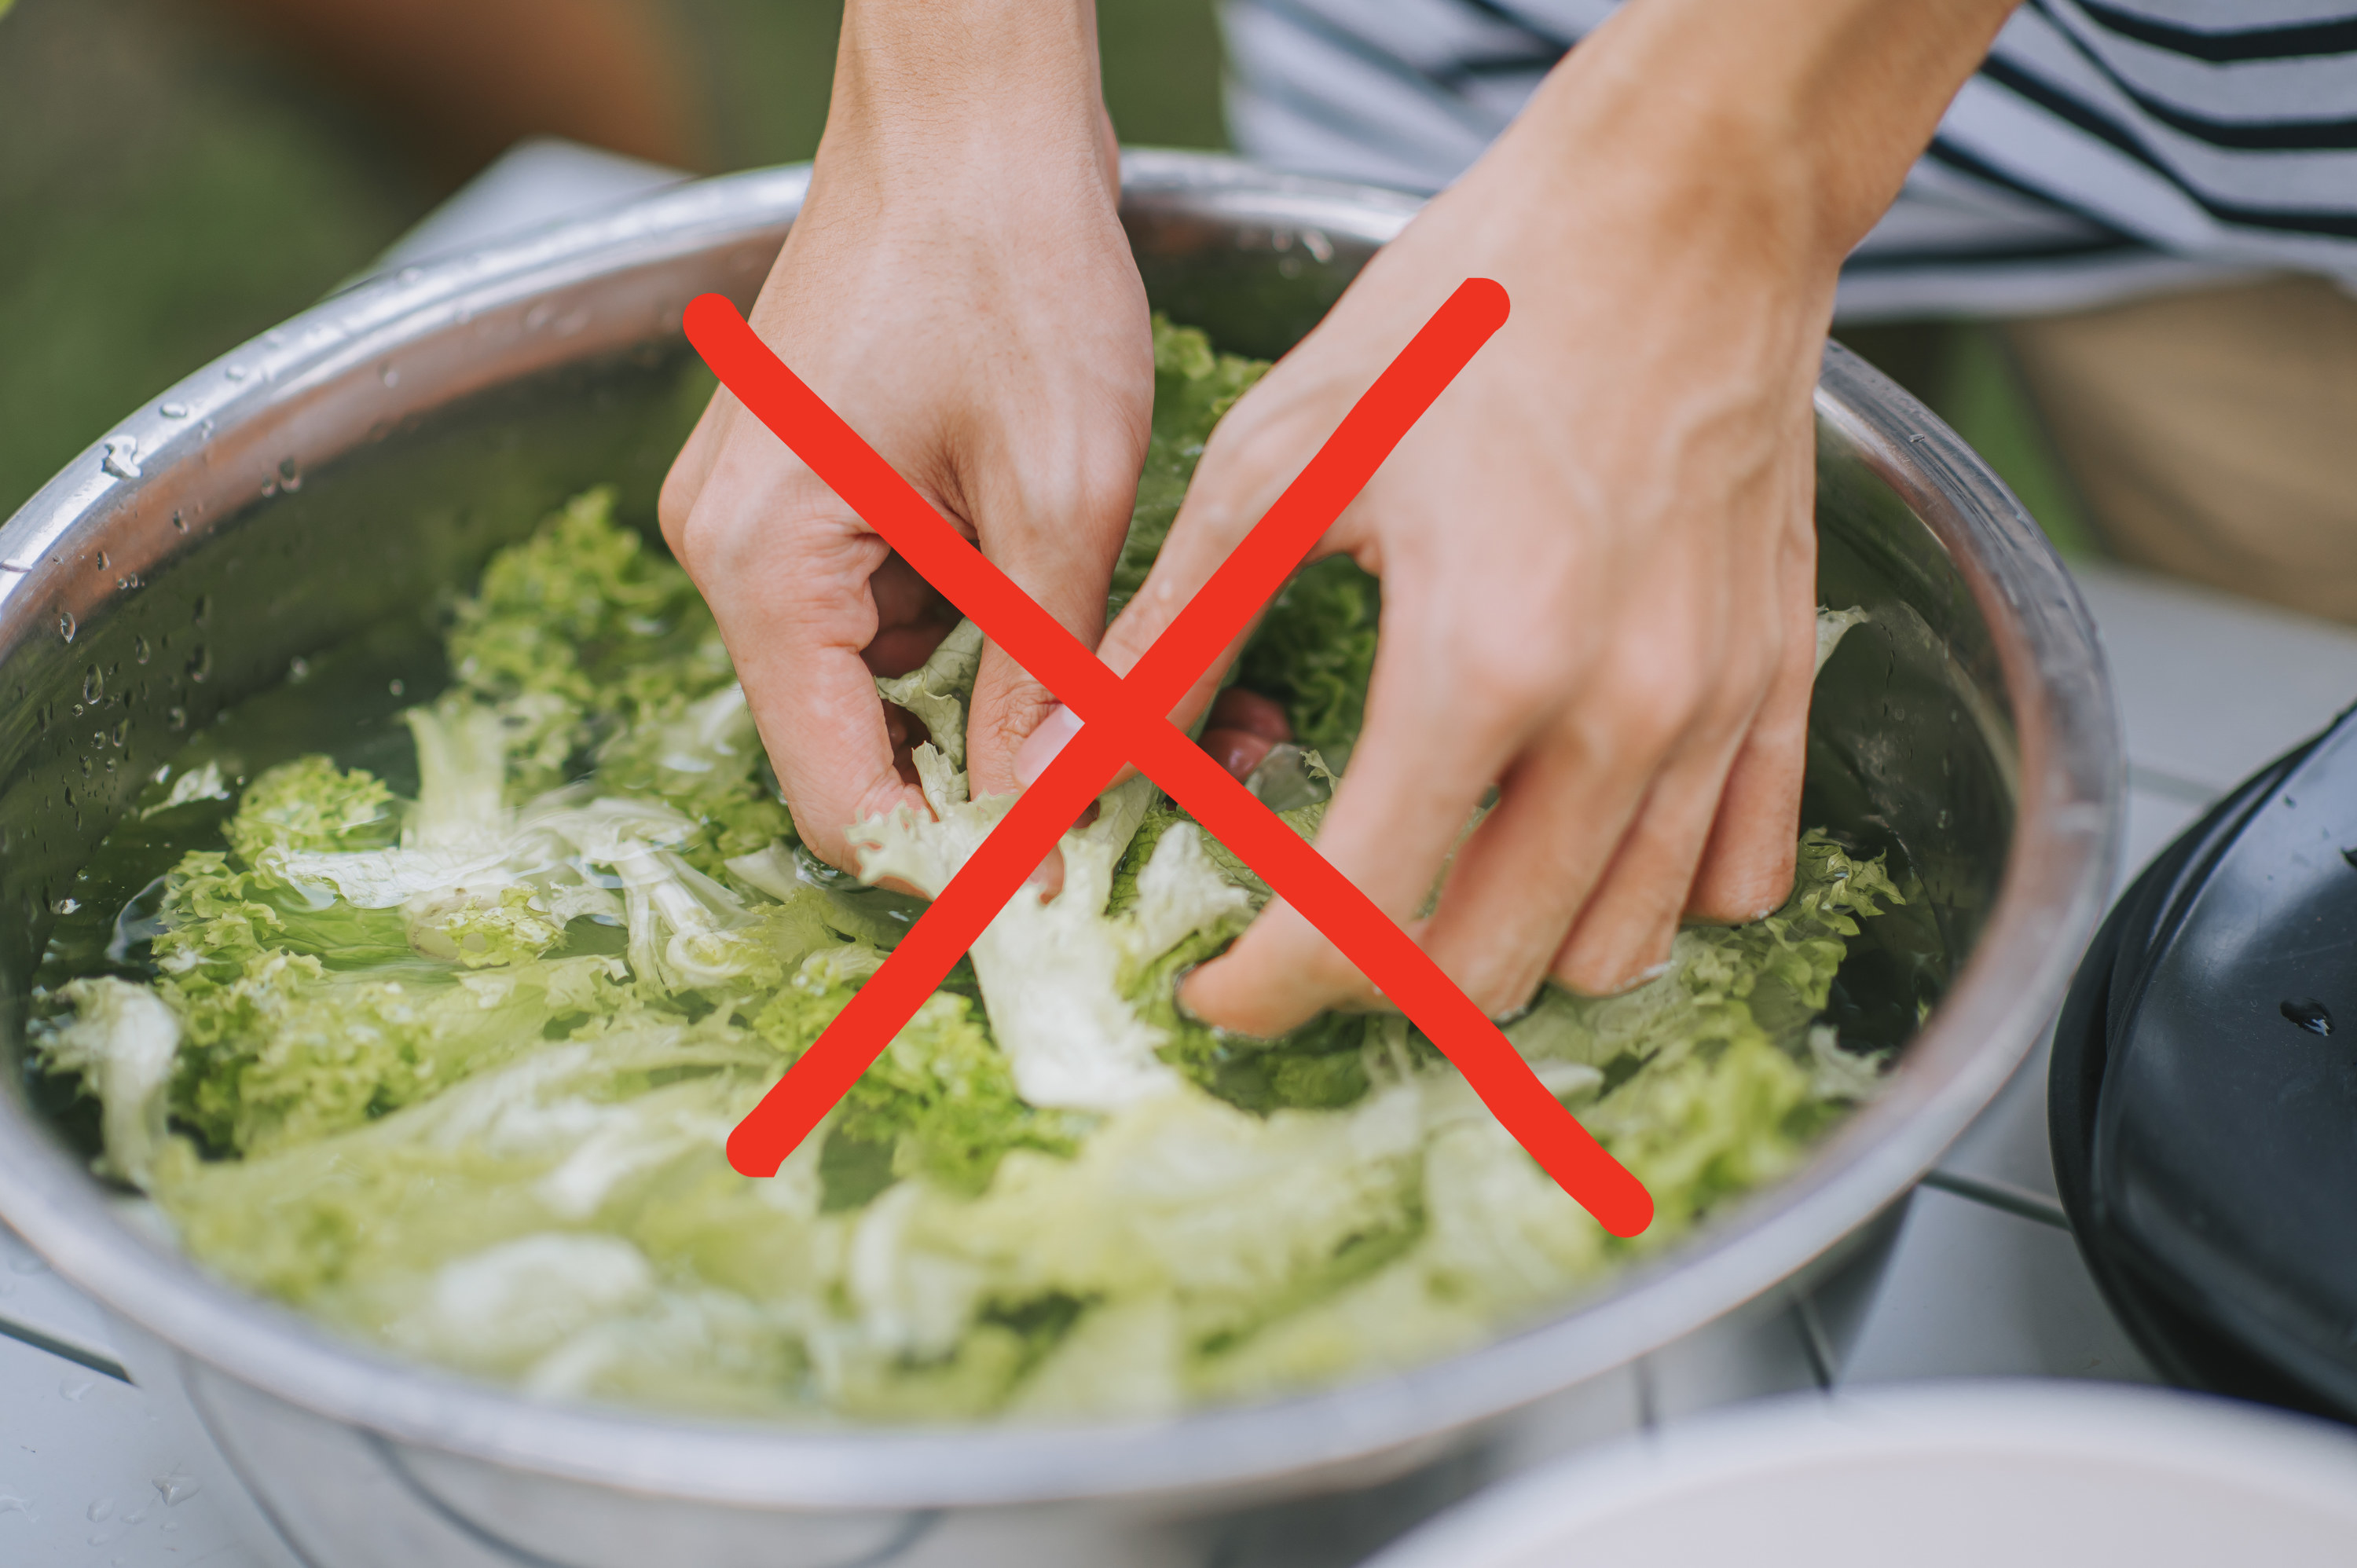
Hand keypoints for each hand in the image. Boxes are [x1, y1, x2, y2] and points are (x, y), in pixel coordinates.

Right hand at [660, 0, 1149, 869]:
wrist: (971, 107)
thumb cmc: (1010, 260)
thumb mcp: (1062, 491)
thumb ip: (1042, 671)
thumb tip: (1039, 821)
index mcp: (764, 566)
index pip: (838, 794)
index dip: (951, 866)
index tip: (1063, 898)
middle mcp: (738, 553)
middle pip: (864, 743)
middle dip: (1007, 778)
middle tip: (1153, 790)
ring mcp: (773, 517)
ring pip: (901, 678)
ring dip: (1022, 696)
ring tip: (1171, 691)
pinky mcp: (822, 487)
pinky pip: (909, 603)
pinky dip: (1002, 619)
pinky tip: (1096, 605)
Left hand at [1031, 0, 2012, 1034]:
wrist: (1683, 204)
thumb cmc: (1479, 306)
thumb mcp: (1286, 456)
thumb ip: (1183, 633)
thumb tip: (1086, 761)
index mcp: (1482, 659)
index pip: (1363, 918)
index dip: (1268, 988)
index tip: (1217, 991)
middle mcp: (1621, 712)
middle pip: (1493, 968)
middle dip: (1377, 987)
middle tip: (1310, 935)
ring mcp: (1716, 705)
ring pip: (1621, 948)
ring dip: (1511, 956)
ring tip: (1433, 890)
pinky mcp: (1780, 677)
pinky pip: (1738, 871)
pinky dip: (1650, 895)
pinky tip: (1576, 840)